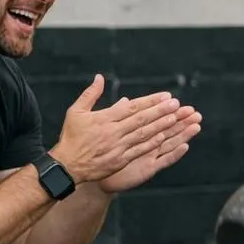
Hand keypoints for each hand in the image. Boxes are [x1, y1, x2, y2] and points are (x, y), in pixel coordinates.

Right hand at [49, 75, 183, 184]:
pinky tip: (163, 137)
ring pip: (143, 134)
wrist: (66, 165)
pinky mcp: (120, 160)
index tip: (166, 96)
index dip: (150, 101)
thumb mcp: (76, 112)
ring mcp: (118, 146)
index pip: (132, 107)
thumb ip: (90, 94)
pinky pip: (138, 150)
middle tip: (176, 104)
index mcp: (104, 118)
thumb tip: (99, 77)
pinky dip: (151, 143)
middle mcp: (113, 131)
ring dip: (160, 126)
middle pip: (141, 119)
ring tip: (175, 118)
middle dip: (160, 111)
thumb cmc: (71, 137)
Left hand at [97, 102, 202, 193]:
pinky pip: (164, 161)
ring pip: (170, 143)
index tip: (179, 102)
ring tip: (196, 126)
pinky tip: (185, 146)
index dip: (168, 111)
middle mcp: (148, 144)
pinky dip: (175, 154)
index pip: (156, 119)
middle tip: (195, 113)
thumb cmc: (103, 152)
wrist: (96, 173)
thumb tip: (124, 99)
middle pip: (168, 130)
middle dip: (182, 121)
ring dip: (184, 135)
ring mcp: (150, 156)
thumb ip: (118, 115)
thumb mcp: (108, 131)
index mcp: (140, 132)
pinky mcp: (148, 169)